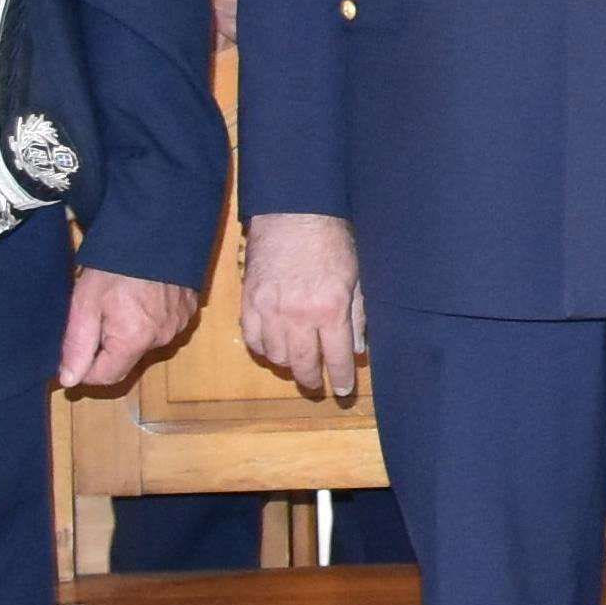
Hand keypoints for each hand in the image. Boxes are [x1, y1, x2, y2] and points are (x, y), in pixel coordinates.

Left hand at [57, 268, 200, 394]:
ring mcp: (180, 324)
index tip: (76, 347)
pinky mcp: (190, 310)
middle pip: (126, 359)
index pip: (106, 377)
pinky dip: (150, 319)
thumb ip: (77, 345)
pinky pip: (163, 326)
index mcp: (135, 339)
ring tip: (121, 300)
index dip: (85, 369)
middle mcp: (162, 339)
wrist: (155, 227)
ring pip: (145, 343)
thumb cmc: (115, 264)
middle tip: (98, 313)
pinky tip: (142, 295)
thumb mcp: (85, 302)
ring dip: (130, 332)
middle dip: (108, 345)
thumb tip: (69, 381)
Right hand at [240, 210, 367, 400]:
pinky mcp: (248, 301)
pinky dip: (263, 348)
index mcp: (329, 309)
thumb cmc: (331, 241)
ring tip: (298, 362)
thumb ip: (357, 315)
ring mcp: (269, 310)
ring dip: (288, 364)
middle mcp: (298, 315)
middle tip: (318, 386)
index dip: (341, 378)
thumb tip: (356, 350)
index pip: (336, 357)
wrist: (293, 213)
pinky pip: (252, 339)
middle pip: (302, 364)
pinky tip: (273, 347)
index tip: (344, 391)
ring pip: (275, 356)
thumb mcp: (356, 277)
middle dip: (312, 380)